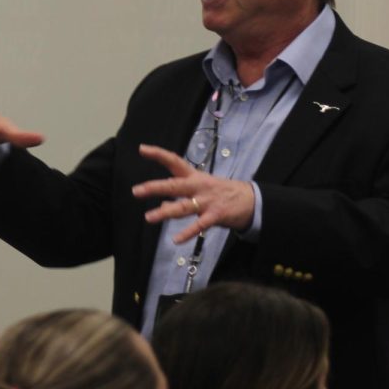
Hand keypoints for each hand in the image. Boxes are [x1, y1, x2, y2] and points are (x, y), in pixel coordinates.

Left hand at [132, 144, 255, 243]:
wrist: (252, 200)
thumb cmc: (222, 192)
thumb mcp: (202, 187)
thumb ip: (182, 194)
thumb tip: (163, 202)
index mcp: (195, 176)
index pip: (174, 161)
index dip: (158, 154)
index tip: (141, 149)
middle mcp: (199, 186)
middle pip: (174, 185)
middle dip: (155, 188)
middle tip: (136, 191)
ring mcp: (207, 201)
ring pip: (183, 206)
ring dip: (165, 212)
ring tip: (149, 217)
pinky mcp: (216, 215)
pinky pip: (199, 225)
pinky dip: (188, 233)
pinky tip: (176, 240)